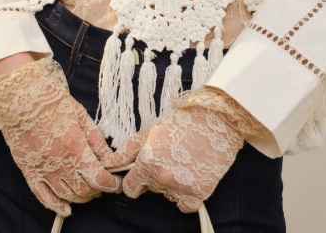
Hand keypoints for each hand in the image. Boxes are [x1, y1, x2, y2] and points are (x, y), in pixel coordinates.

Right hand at [0, 57, 121, 216]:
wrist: (20, 95)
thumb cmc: (51, 99)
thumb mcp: (80, 114)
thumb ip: (96, 139)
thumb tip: (111, 158)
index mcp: (74, 144)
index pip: (97, 177)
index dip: (110, 184)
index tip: (115, 183)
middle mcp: (58, 160)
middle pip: (83, 189)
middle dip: (97, 190)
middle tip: (102, 184)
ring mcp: (41, 167)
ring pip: (65, 194)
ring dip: (80, 197)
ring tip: (87, 190)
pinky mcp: (27, 169)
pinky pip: (41, 195)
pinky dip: (55, 206)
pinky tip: (65, 208)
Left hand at [105, 106, 242, 212]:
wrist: (217, 119)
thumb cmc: (182, 120)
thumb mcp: (151, 129)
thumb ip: (128, 150)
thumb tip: (108, 163)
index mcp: (147, 161)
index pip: (130, 188)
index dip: (136, 181)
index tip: (143, 175)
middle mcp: (161, 177)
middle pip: (151, 188)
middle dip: (157, 176)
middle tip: (172, 157)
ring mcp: (181, 186)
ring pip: (168, 195)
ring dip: (174, 184)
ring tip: (185, 161)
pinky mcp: (199, 192)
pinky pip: (186, 206)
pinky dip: (188, 197)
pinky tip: (193, 177)